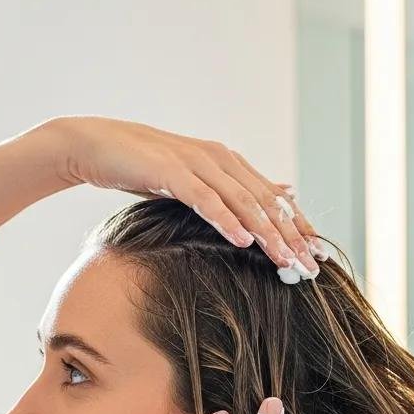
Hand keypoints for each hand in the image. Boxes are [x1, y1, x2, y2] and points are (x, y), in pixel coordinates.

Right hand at [47, 115, 325, 273]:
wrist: (95, 145)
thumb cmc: (144, 168)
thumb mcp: (195, 179)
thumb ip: (234, 189)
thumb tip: (282, 192)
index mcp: (228, 162)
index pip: (273, 198)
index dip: (298, 225)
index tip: (318, 255)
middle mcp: (219, 159)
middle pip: (265, 202)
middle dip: (291, 236)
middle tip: (310, 268)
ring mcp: (196, 164)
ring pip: (242, 202)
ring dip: (267, 233)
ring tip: (286, 260)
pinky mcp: (170, 172)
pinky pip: (205, 200)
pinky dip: (225, 220)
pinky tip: (243, 240)